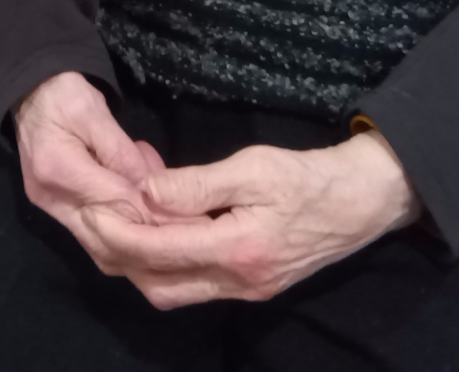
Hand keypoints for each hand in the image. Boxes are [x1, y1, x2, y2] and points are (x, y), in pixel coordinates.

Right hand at [12, 72, 192, 264]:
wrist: (29, 93)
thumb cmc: (63, 93)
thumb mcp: (94, 111)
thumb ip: (121, 153)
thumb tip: (151, 190)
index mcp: (58, 169)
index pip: (114, 204)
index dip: (154, 215)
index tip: (191, 221)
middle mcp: (52, 199)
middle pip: (107, 240)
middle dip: (152, 239)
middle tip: (192, 235)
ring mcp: (53, 209)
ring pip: (102, 250)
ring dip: (142, 247)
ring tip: (178, 231)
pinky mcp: (59, 212)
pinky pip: (96, 241)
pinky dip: (128, 240)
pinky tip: (153, 228)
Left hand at [84, 131, 421, 308]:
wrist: (366, 200)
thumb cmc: (310, 177)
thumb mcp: (254, 167)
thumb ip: (196, 185)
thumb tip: (146, 193)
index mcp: (239, 250)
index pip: (160, 252)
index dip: (120, 234)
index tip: (93, 211)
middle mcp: (240, 282)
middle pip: (160, 286)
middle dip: (122, 258)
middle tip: (98, 220)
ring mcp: (248, 290)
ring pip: (176, 291)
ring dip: (144, 264)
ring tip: (123, 223)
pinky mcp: (255, 286)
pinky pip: (198, 285)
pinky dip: (170, 263)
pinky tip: (161, 229)